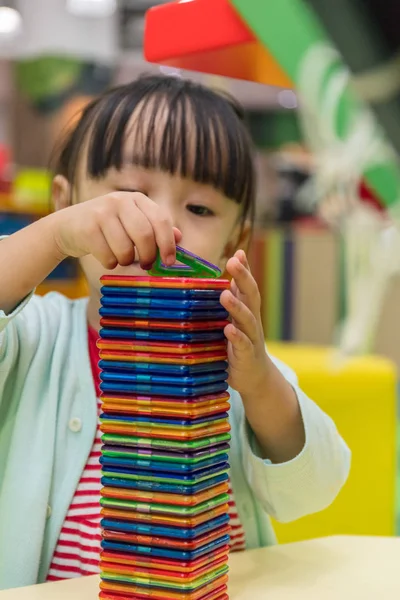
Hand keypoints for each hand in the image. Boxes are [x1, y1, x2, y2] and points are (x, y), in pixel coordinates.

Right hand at [53, 192, 180, 268]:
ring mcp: (102, 212)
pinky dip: (110, 263)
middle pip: (144, 235)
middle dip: (148, 256)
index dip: (168, 243)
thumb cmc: (107, 229)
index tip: (169, 262)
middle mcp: (120, 200)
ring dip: (126, 261)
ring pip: (125, 249)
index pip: (161, 219)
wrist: (67, 227)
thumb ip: (155, 229)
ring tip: (121, 258)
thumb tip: (179, 237)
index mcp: (137, 199)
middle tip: (146, 265)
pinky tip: (105, 256)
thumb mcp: (132, 224)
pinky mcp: (87, 227)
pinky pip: (108, 255)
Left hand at [220, 249, 270, 397]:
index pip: (247, 286)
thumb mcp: (235, 322)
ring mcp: (251, 338)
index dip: (244, 270)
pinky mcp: (247, 356)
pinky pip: (243, 345)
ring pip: (247, 319)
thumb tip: (219, 283)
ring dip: (237, 306)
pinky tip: (228, 329)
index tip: (238, 253)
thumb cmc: (240, 346)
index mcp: (247, 311)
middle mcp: (252, 321)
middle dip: (243, 277)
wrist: (255, 378)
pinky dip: (237, 336)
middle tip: (233, 261)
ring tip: (225, 294)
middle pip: (251, 295)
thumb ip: (230, 304)